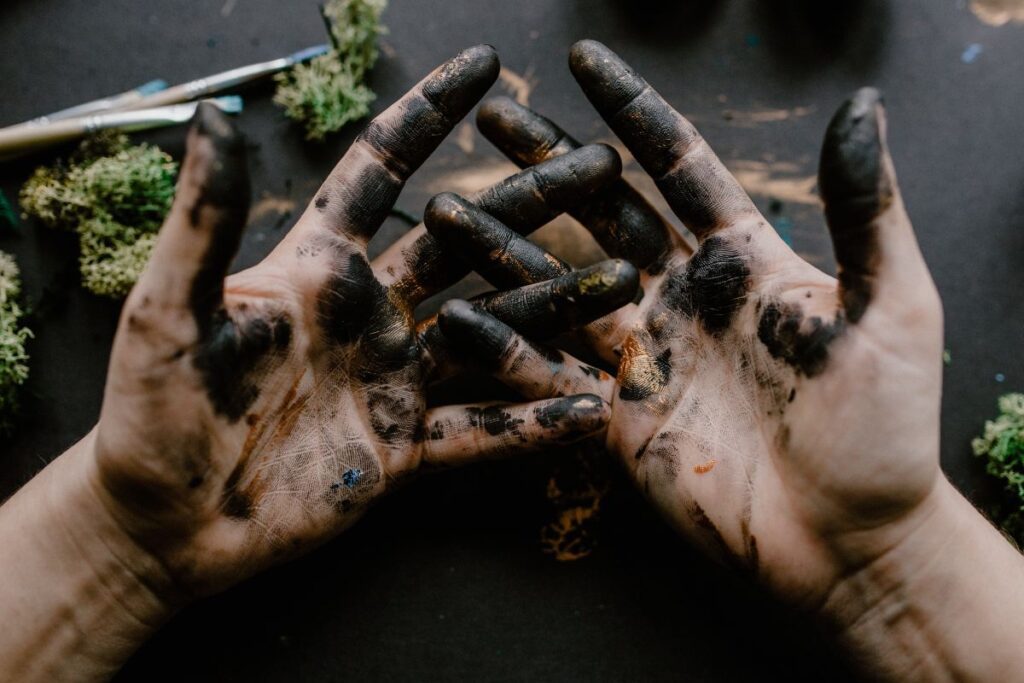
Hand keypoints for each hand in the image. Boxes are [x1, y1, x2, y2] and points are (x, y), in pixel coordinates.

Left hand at [84, 46, 635, 599]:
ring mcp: (393, 380)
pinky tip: (588, 406)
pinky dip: (532, 423)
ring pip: (491, 334)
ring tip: (621, 282)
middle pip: (466, 245)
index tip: (485, 64)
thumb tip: (211, 117)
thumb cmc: (151, 410)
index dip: (430, 113)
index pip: (384, 170)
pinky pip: (481, 430)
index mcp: (319, 268)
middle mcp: (369, 314)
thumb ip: (202, 219)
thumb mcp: (171, 310)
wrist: (163, 521)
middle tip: (599, 167)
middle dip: (533, 204)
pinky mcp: (404, 447)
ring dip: (555, 309)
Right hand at [432, 41, 944, 608]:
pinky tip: (458, 311)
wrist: (847, 538)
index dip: (631, 111)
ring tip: (447, 206)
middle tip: (497, 115)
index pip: (677, 166)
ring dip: (505, 245)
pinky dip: (504, 344)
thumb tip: (859, 108)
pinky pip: (550, 370)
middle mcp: (685, 296)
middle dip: (551, 160)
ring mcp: (647, 353)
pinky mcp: (618, 412)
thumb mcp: (892, 309)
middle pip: (604, 212)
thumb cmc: (883, 428)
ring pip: (561, 284)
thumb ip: (867, 211)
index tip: (582, 61)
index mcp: (743, 259)